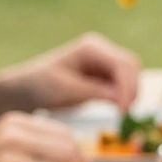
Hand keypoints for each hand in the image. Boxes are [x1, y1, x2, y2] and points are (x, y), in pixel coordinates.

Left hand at [20, 31, 139, 111]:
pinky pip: (124, 84)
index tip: (123, 111)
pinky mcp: (105, 74)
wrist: (29, 89)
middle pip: (132, 66)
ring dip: (129, 93)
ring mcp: (104, 61)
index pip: (122, 64)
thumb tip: (121, 99)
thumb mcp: (66, 90)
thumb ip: (95, 91)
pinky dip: (123, 96)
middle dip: (132, 90)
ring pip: (131, 75)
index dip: (128, 87)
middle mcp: (101, 50)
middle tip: (123, 114)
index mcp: (91, 48)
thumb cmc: (41, 86)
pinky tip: (115, 108)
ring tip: (118, 112)